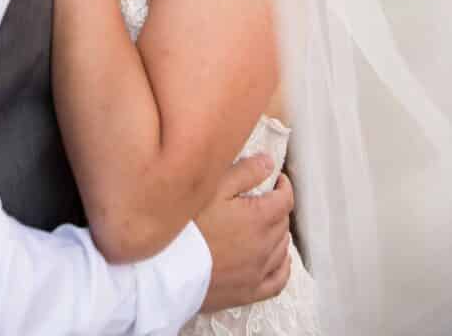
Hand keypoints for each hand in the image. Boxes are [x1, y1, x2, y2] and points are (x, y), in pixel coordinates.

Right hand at [197, 155, 292, 311]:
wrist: (168, 268)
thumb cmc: (188, 225)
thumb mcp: (214, 187)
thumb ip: (245, 172)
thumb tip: (269, 163)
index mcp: (259, 218)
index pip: (285, 200)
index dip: (283, 186)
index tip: (277, 180)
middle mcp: (264, 246)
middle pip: (283, 223)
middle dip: (278, 207)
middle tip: (265, 197)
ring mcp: (258, 271)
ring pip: (282, 248)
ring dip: (279, 233)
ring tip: (266, 222)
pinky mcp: (249, 292)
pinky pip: (278, 280)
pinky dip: (283, 267)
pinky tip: (279, 259)